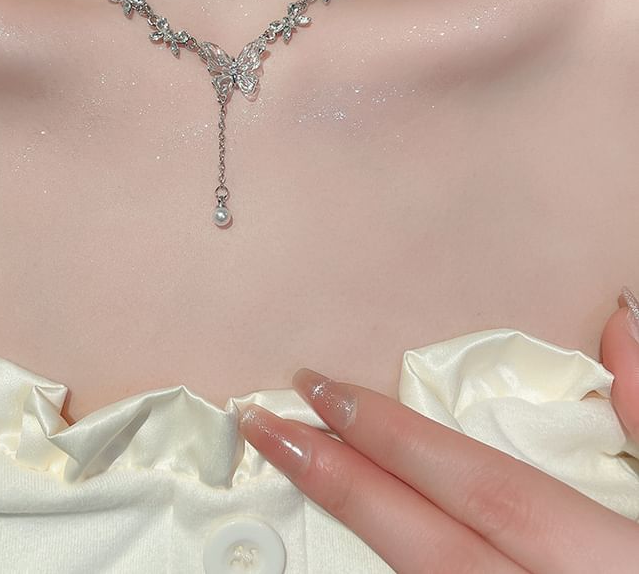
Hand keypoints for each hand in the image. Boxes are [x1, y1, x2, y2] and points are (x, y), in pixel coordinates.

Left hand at [237, 292, 638, 573]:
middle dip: (337, 481)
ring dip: (350, 528)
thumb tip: (619, 318)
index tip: (320, 387)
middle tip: (263, 425)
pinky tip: (353, 532)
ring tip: (291, 469)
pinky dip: (388, 565)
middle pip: (421, 544)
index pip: (476, 484)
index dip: (392, 435)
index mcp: (599, 560)